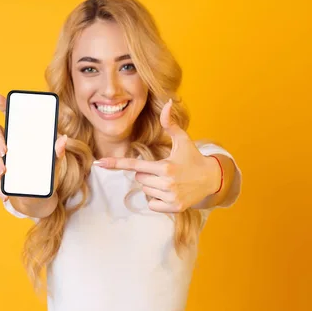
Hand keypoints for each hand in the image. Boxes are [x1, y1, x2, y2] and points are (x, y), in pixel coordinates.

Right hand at [0, 92, 67, 203]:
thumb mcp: (54, 164)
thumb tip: (62, 139)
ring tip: (5, 173)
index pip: (9, 114)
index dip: (2, 104)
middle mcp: (7, 141)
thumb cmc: (45, 173)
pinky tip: (4, 194)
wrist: (38, 198)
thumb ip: (57, 152)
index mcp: (21, 134)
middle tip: (6, 151)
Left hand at [93, 99, 220, 212]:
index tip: (100, 163)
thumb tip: (167, 102)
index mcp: (166, 167)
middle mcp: (167, 183)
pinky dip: (157, 200)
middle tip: (164, 170)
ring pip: (145, 191)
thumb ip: (170, 123)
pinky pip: (152, 204)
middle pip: (139, 179)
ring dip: (153, 186)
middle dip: (147, 174)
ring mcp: (171, 197)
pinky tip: (170, 192)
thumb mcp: (183, 140)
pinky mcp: (174, 207)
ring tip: (169, 181)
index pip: (135, 165)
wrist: (212, 179)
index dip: (116, 163)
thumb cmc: (193, 157)